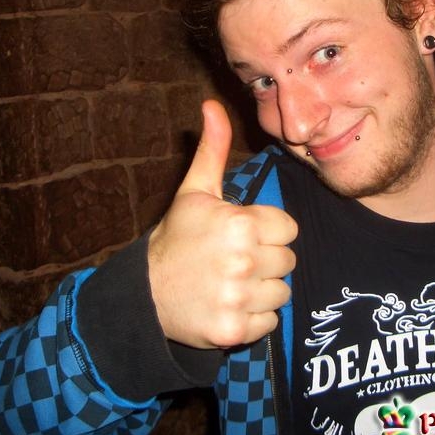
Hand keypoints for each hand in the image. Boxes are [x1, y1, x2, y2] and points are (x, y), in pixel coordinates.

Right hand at [148, 99, 296, 348]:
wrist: (145, 292)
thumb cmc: (177, 237)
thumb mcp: (194, 191)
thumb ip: (213, 149)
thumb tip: (211, 104)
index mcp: (240, 224)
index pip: (288, 229)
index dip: (269, 232)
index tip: (244, 235)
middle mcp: (242, 262)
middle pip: (288, 261)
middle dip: (267, 261)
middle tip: (235, 260)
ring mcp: (238, 299)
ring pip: (281, 293)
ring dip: (262, 291)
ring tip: (232, 283)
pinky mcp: (234, 330)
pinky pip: (270, 322)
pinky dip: (254, 318)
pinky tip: (230, 305)